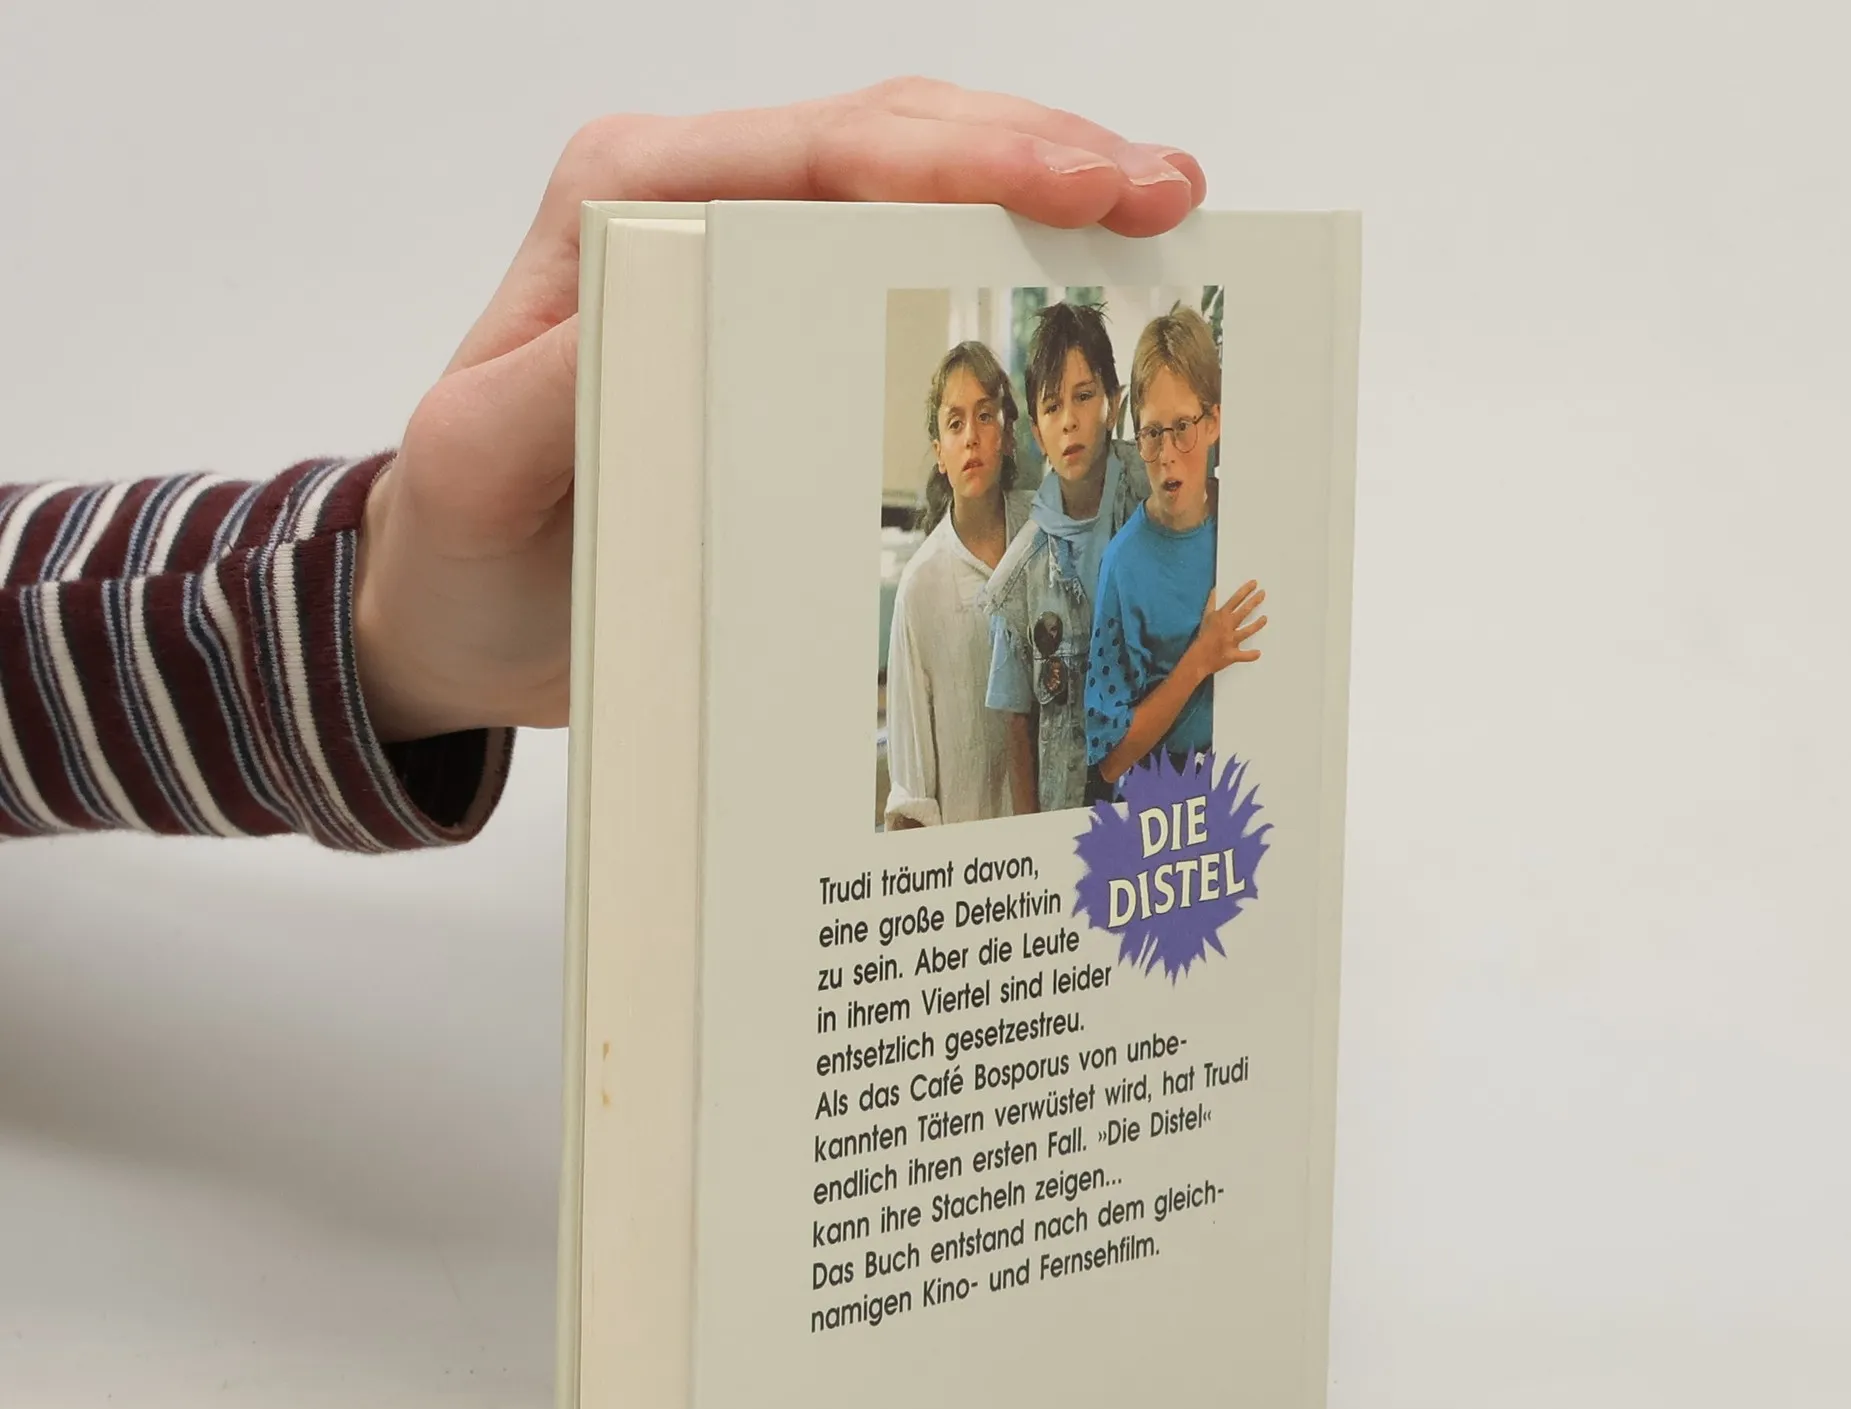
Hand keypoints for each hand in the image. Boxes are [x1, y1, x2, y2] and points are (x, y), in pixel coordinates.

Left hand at [352, 79, 1206, 740]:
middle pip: (887, 139)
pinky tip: (1078, 276)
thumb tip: (668, 316)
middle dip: (1037, 153)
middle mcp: (690, 203)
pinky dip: (996, 257)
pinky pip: (897, 258)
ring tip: (1159, 212)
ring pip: (910, 181)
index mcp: (626, 209)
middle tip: (1169, 191)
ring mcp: (739, 252)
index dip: (960, 159)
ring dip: (1038, 188)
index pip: (818, 153)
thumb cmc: (463, 544)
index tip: (1083, 187)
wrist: (457, 604)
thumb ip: (547, 390)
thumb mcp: (475, 471)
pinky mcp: (771, 315)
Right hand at [1187, 581, 1266, 678]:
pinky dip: (1250, 655)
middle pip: (1243, 612)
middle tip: (1263, 594)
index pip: (1235, 600)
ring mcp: (1230, 641)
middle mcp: (1227, 627)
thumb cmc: (1202, 638)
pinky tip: (1258, 652)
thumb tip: (1214, 590)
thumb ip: (1211, 603)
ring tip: (1265, 618)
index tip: (1254, 583)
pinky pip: (1243, 656)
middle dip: (1254, 601)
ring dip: (1257, 625)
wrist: (1196, 658)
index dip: (1245, 590)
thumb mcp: (1206, 618)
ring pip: (1247, 631)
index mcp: (1221, 617)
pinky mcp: (1231, 654)